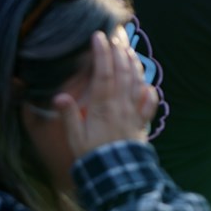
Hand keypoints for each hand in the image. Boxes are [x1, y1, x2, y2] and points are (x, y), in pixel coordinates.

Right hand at [57, 30, 156, 157]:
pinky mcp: (142, 122)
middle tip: (116, 37)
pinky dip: (150, 90)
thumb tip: (60, 97)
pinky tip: (148, 84)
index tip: (99, 37)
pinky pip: (150, 102)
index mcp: (103, 106)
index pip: (103, 73)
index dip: (102, 53)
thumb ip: (69, 116)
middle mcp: (122, 104)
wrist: (117, 174)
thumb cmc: (92, 155)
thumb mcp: (74, 138)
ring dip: (134, 64)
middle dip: (119, 52)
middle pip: (123, 72)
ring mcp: (134, 112)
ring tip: (130, 50)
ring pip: (137, 82)